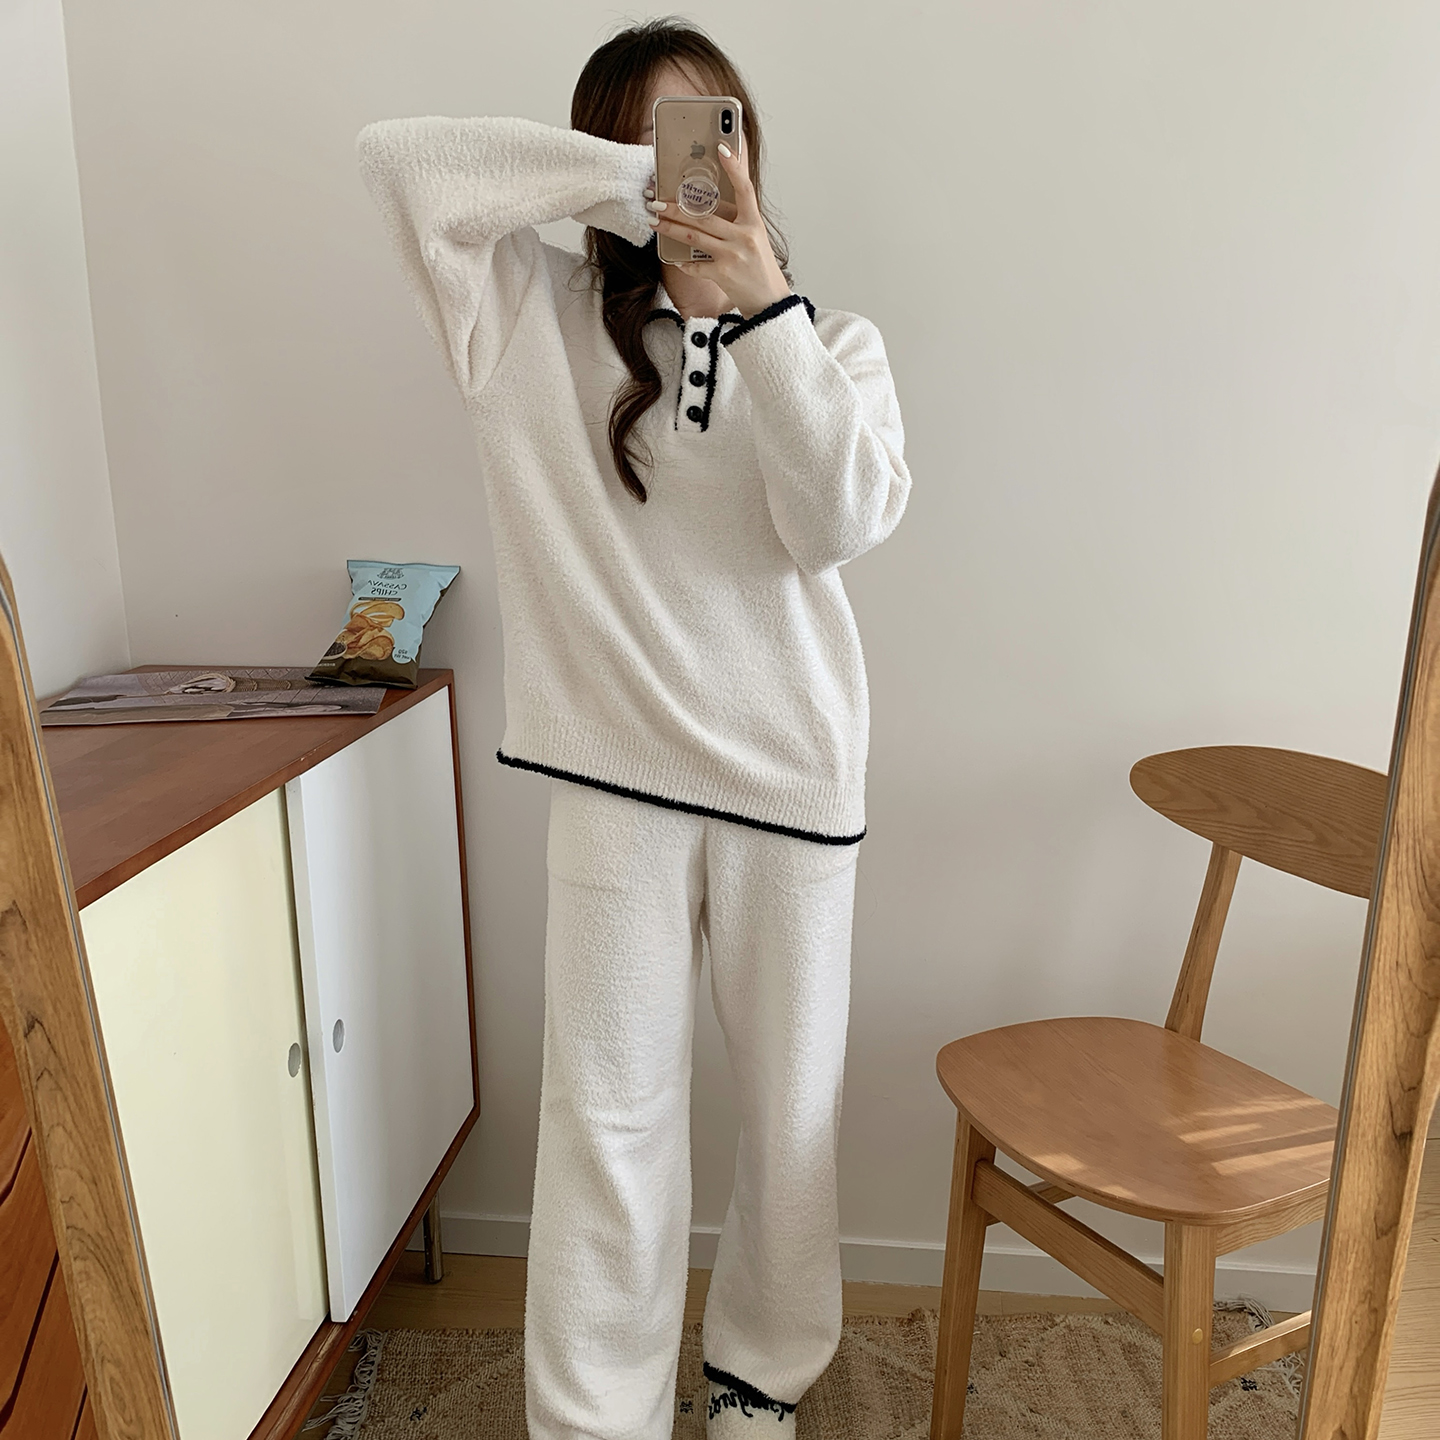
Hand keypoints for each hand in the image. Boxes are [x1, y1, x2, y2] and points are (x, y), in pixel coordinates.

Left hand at [647, 144, 790, 317]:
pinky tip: (675, 257)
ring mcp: (732, 256)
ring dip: (670, 229)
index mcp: (754, 223)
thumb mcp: (755, 237)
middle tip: (656, 200)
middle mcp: (744, 237)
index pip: (745, 189)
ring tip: (654, 222)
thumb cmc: (759, 267)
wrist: (768, 300)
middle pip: (705, 216)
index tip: (721, 148)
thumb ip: (737, 220)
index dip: (734, 168)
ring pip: (694, 237)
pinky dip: (683, 262)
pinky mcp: (722, 274)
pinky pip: (695, 265)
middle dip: (676, 208)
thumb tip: (711, 203)